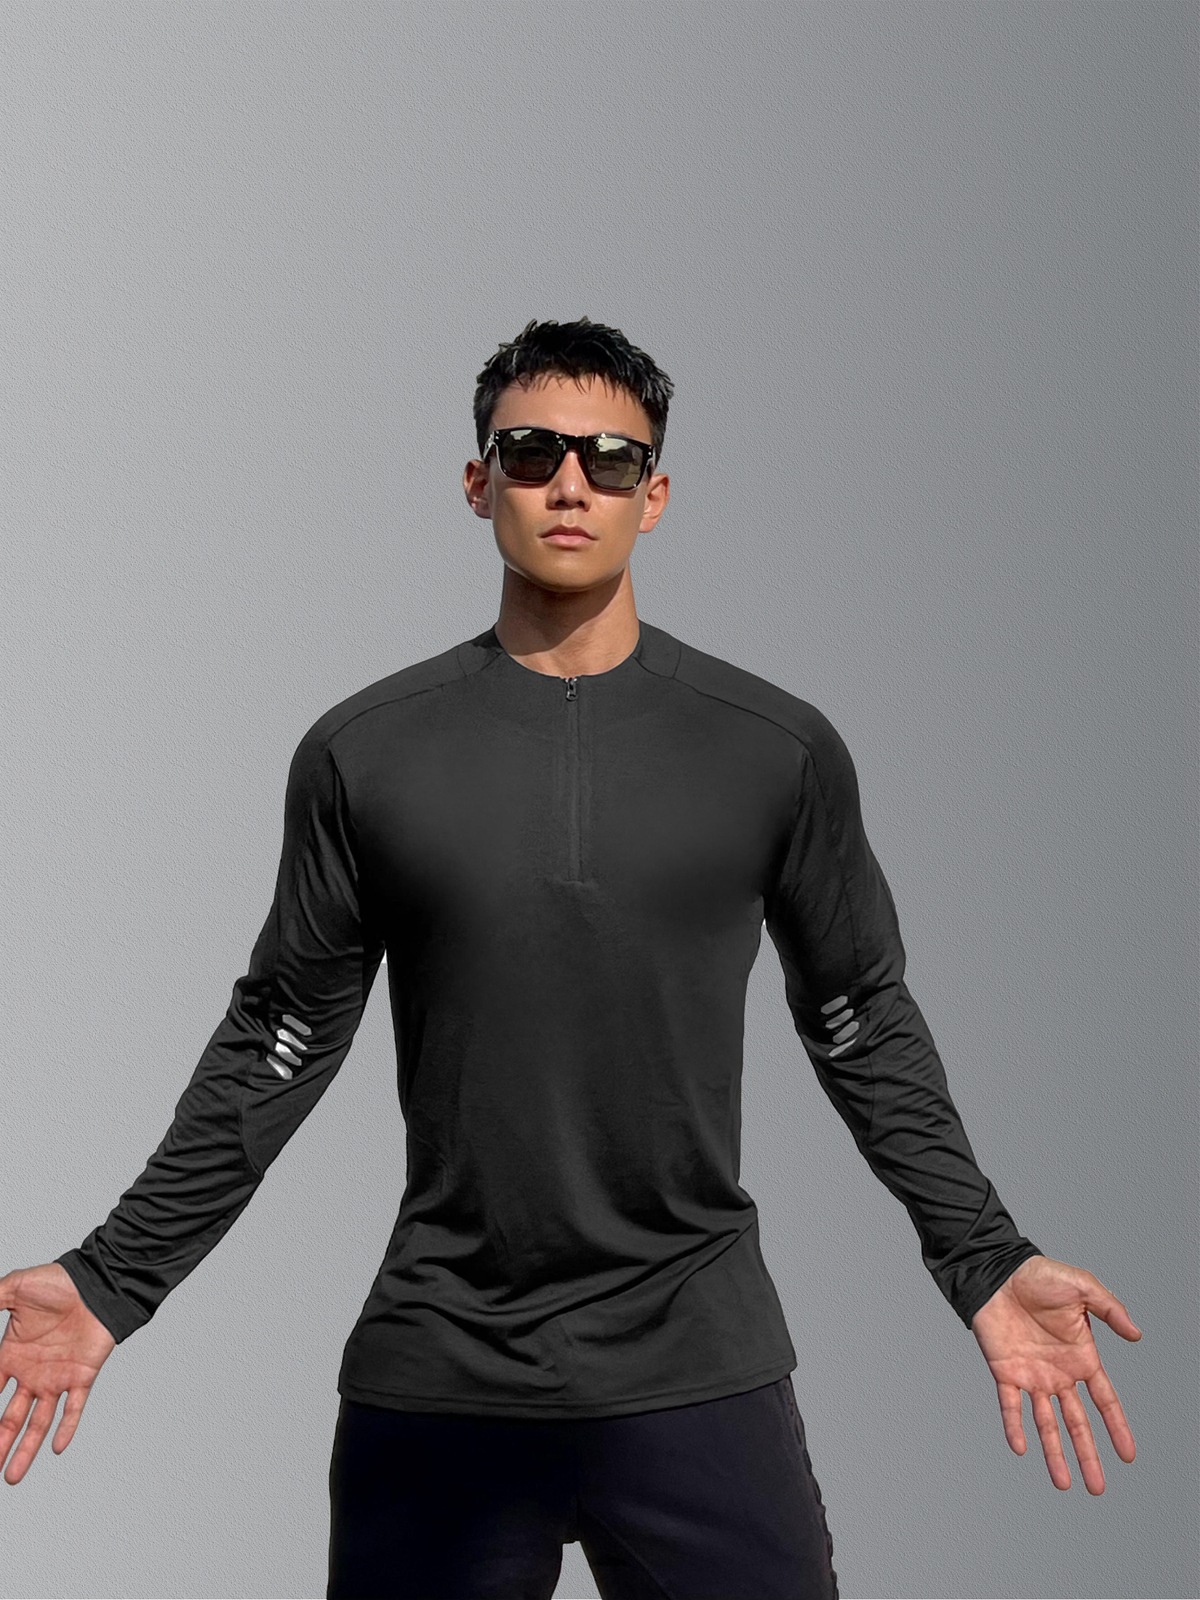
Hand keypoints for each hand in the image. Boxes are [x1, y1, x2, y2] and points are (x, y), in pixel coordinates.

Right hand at [0, 1263, 116, 1484]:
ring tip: (11, 1476)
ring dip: (26, 1449)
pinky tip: (57, 1448)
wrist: (96, 1281)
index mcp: (12, 1355)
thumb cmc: (58, 1282)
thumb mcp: (14, 1289)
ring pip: (38, 1422)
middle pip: (10, 1418)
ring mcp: (57, 1377)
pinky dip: (67, 1428)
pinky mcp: (82, 1375)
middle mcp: (32, 1373)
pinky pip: (75, 1408)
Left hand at [971, 1253, 1139, 1493]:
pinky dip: (1014, 1426)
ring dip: (1054, 1453)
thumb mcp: (1083, 1287)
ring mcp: (1031, 1375)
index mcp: (1081, 1357)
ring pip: (1046, 1423)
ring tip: (1064, 1484)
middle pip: (1077, 1423)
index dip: (1117, 1427)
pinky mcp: (1004, 1370)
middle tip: (1097, 1487)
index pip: (1104, 1400)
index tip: (1128, 1455)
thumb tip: (1137, 1335)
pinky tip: (1021, 1448)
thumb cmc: (1040, 1275)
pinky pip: (1009, 1405)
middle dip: (1088, 1455)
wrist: (998, 1270)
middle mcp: (1058, 1373)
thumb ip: (1110, 1309)